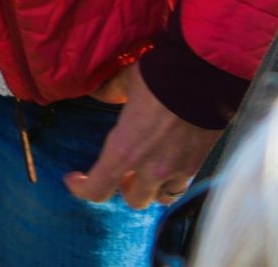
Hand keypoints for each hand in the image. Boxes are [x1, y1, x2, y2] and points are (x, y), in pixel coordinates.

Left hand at [65, 63, 220, 208]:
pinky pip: (181, 188)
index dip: (82, 189)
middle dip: (124, 188)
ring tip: (146, 173)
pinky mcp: (196, 166)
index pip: (98, 189)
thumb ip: (110, 92)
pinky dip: (171, 184)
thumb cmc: (158, 77)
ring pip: (159, 199)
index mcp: (124, 149)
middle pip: (133, 200)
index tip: (75, 179)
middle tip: (122, 171)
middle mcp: (149, 168)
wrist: (203, 77)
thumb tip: (97, 92)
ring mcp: (175, 171)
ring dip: (150, 189)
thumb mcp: (126, 81)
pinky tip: (168, 168)